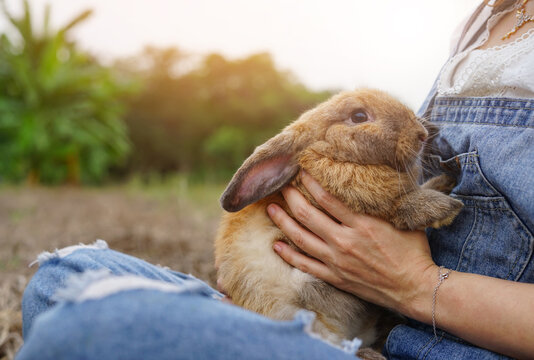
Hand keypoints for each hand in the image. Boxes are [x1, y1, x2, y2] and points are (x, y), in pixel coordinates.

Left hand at [267, 171, 436, 315]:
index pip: (327, 198)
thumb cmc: (413, 251)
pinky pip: (305, 265)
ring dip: (283, 222)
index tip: (300, 170)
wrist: (415, 287)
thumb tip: (375, 179)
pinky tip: (276, 245)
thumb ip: (383, 202)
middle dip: (291, 198)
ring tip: (271, 209)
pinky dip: (288, 255)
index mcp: (361, 224)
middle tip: (280, 186)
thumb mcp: (402, 219)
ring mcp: (337, 261)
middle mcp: (344, 241)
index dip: (310, 182)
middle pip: (307, 215)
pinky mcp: (335, 277)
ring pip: (301, 238)